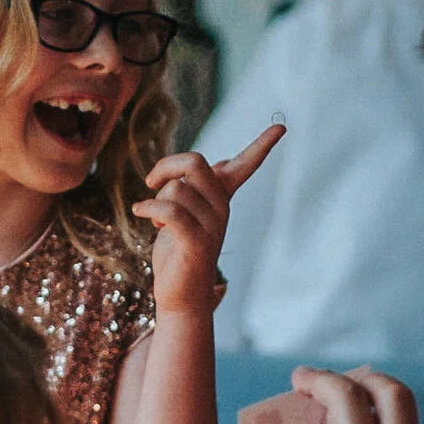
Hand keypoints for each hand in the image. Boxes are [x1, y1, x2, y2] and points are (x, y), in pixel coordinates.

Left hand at [132, 125, 283, 314]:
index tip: (281, 127)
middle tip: (151, 181)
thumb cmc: (180, 250)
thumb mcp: (190, 211)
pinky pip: (170, 209)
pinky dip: (149, 207)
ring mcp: (212, 226)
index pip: (245, 165)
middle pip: (195, 162)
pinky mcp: (196, 243)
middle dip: (167, 165)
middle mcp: (222, 208)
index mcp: (221, 197)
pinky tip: (141, 212)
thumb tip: (223, 163)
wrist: (180, 296)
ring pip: (176, 188)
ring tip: (156, 220)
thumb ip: (201, 187)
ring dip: (155, 200)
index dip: (261, 146)